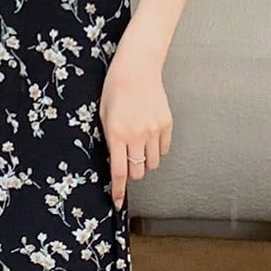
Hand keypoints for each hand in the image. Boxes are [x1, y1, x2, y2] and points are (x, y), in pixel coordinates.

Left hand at [99, 41, 170, 210]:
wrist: (136, 67)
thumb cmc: (114, 89)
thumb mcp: (104, 116)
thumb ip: (110, 141)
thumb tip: (116, 162)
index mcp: (117, 134)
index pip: (118, 172)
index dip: (118, 191)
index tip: (118, 203)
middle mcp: (137, 135)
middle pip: (138, 172)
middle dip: (132, 172)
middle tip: (128, 160)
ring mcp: (154, 130)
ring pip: (153, 163)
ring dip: (145, 161)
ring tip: (139, 146)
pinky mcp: (167, 124)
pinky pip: (164, 149)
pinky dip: (157, 149)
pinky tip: (150, 136)